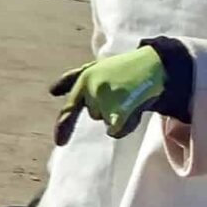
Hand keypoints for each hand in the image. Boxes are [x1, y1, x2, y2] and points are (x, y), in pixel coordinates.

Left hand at [50, 46, 166, 145]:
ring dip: (120, 116)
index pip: (71, 107)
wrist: (154, 63)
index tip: (60, 143)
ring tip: (132, 97)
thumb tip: (52, 91)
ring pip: (108, 123)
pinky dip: (125, 126)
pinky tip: (134, 111)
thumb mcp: (95, 69)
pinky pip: (116, 130)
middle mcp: (91, 88)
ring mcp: (105, 97)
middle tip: (123, 92)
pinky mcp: (120, 107)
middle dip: (109, 108)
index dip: (64, 125)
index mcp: (84, 79)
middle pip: (96, 115)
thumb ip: (72, 80)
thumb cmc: (122, 68)